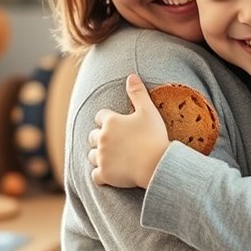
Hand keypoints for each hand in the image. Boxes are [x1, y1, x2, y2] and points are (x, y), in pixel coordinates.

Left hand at [88, 74, 169, 188]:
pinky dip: (100, 174)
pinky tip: (110, 172)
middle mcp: (102, 138)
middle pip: (93, 136)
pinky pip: (95, 175)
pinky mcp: (104, 174)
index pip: (100, 116)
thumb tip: (131, 76)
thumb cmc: (154, 136)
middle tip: (116, 141)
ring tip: (113, 157)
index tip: (119, 124)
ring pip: (92, 155)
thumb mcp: (149, 111)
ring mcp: (102, 157)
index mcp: (110, 122)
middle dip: (101, 137)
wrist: (157, 164)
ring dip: (99, 155)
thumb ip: (138, 93)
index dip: (109, 120)